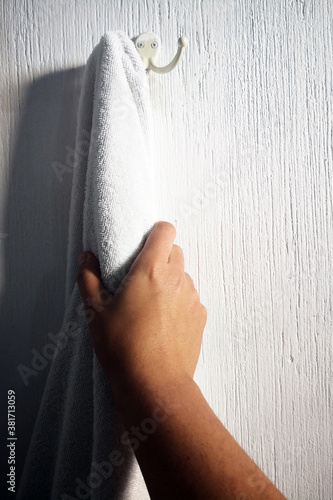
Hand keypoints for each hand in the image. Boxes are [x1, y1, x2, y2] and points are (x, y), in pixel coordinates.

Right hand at [76, 221, 206, 393]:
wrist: (154, 384)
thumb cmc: (122, 347)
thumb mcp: (95, 312)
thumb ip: (89, 278)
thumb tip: (86, 258)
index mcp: (150, 270)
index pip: (165, 231)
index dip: (155, 232)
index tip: (143, 245)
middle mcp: (177, 279)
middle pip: (175, 251)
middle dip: (160, 257)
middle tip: (142, 277)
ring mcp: (192, 298)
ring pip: (184, 275)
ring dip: (171, 280)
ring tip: (152, 303)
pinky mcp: (200, 316)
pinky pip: (191, 297)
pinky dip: (180, 301)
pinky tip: (164, 321)